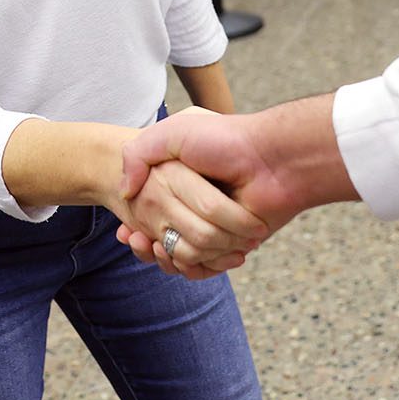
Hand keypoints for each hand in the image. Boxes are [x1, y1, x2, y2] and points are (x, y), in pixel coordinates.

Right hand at [117, 108, 300, 274]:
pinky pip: (204, 266)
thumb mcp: (173, 132)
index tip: (126, 229)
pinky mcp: (232, 245)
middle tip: (139, 238)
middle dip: (147, 243)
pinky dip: (191, 266)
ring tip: (156, 247)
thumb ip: (138, 153)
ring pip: (180, 255)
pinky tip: (177, 257)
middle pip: (161, 238)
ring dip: (166, 256)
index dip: (135, 223)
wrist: (274, 158)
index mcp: (181, 183)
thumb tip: (124, 192)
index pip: (148, 212)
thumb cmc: (225, 140)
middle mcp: (196, 206)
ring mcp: (215, 226)